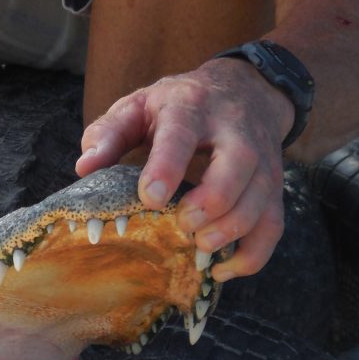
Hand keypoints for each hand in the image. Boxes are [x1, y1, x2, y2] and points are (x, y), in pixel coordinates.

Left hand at [75, 58, 293, 280]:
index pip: (182, 134)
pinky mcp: (273, 187)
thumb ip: (109, 134)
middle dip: (213, 200)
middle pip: (238, 164)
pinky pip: (273, 225)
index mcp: (190, 108)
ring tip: (200, 247)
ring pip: (261, 196)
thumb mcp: (138, 107)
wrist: (245, 90)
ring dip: (233, 229)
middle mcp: (233, 132)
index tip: (151, 198)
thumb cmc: (178, 107)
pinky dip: (253, 254)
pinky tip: (221, 269)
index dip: (168, 166)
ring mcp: (261, 159)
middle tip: (184, 224)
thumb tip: (85, 167)